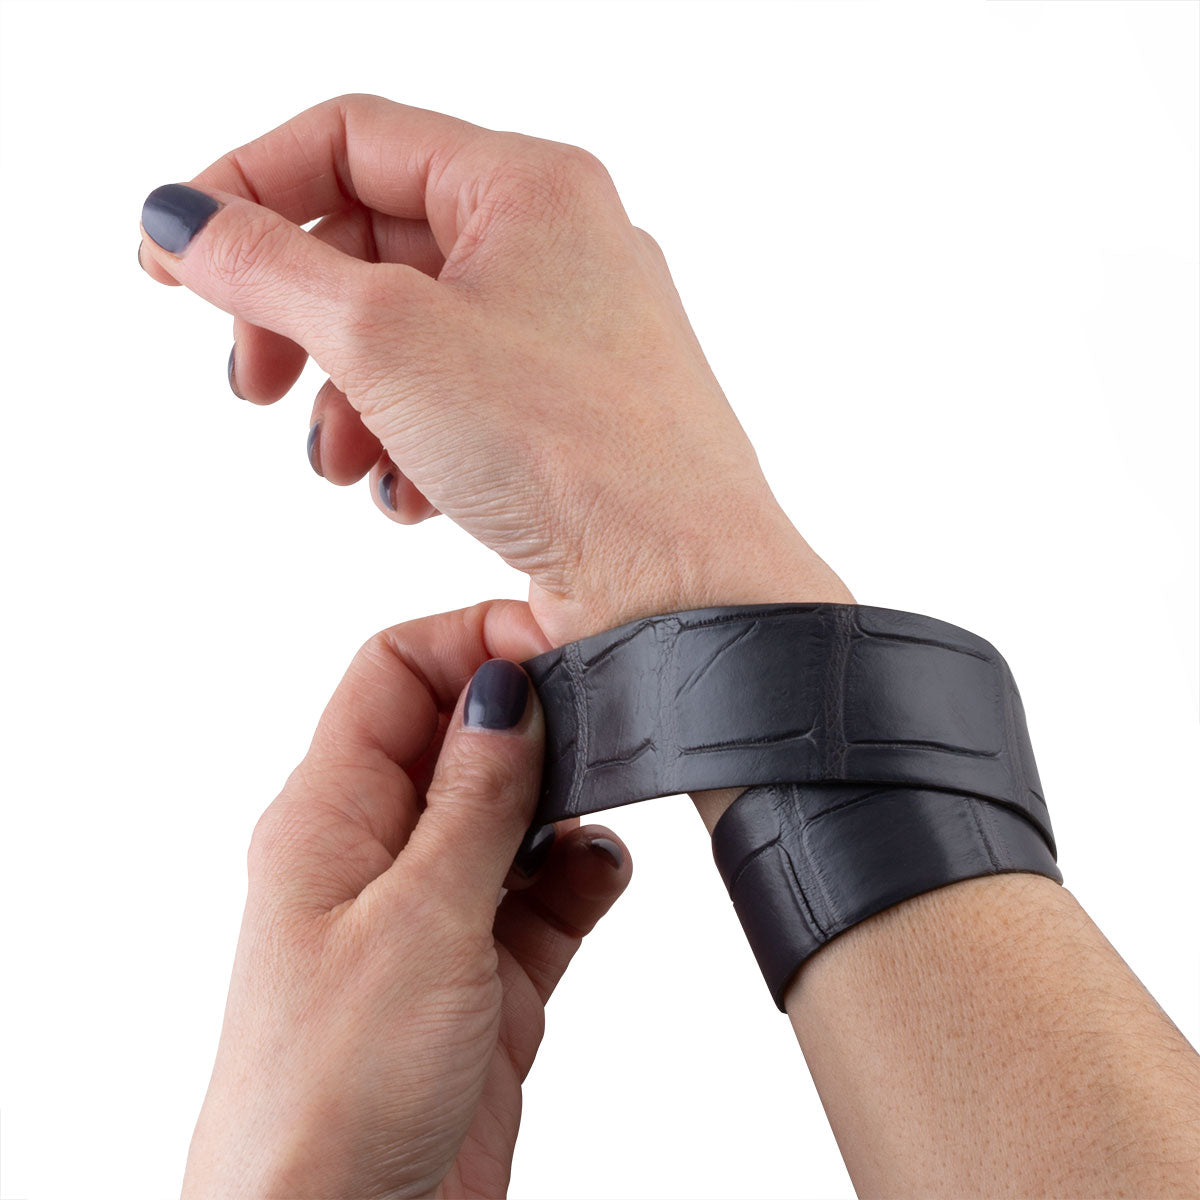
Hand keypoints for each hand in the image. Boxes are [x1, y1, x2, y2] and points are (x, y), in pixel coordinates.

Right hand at [137, 93, 850, 644]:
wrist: (681, 586)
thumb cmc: (569, 452)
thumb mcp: (385, 339)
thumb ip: (268, 267)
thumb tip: (182, 220)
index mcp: (528, 185)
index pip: (350, 139)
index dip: (245, 187)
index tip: (170, 256)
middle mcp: (559, 245)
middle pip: (376, 243)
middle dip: (297, 319)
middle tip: (252, 384)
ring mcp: (570, 334)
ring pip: (411, 335)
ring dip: (349, 397)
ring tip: (338, 462)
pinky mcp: (568, 414)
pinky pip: (458, 401)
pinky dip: (411, 443)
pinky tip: (410, 498)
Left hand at [182, 600, 630, 1198]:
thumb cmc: (330, 1096)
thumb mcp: (415, 922)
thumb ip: (473, 801)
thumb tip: (504, 688)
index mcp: (329, 817)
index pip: (393, 674)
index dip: (471, 645)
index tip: (551, 645)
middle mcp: (379, 853)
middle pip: (461, 735)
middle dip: (532, 720)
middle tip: (601, 718)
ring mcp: (435, 912)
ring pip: (511, 810)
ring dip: (565, 800)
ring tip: (602, 807)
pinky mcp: (485, 972)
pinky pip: (544, 891)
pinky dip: (582, 873)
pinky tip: (600, 876)